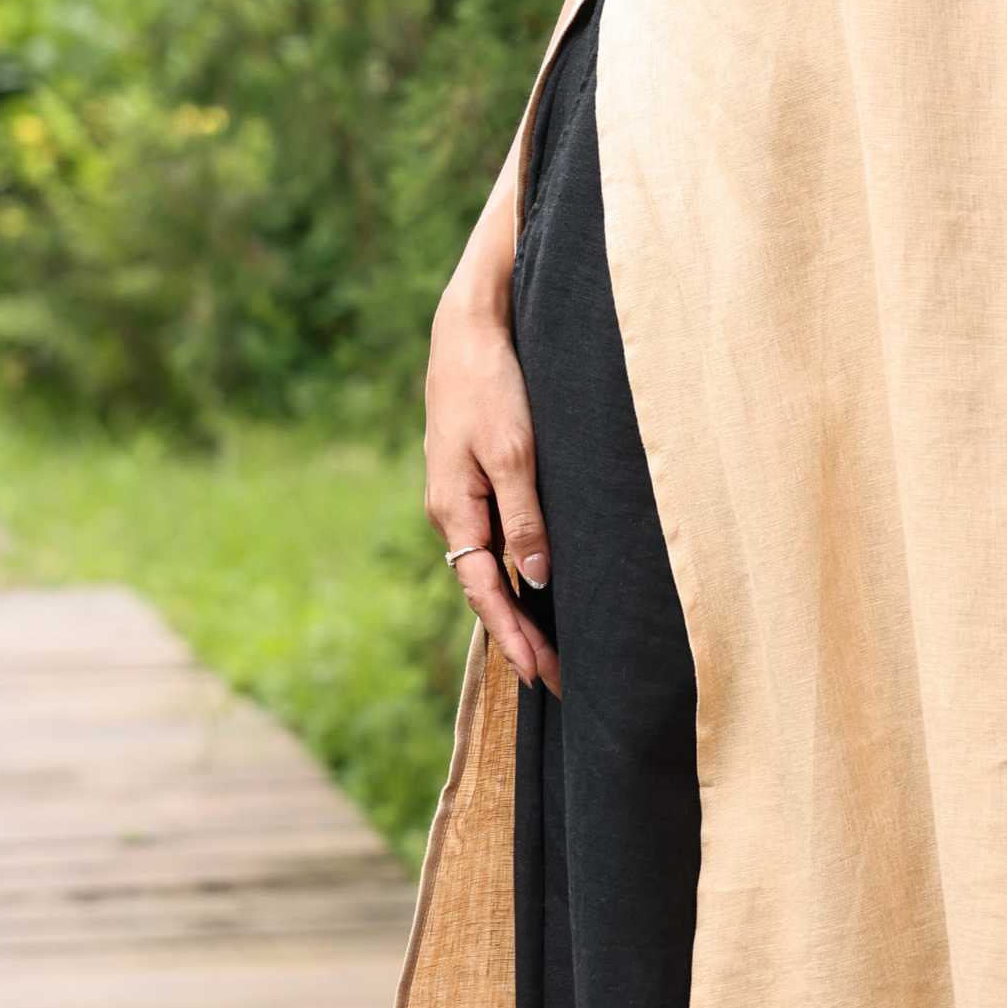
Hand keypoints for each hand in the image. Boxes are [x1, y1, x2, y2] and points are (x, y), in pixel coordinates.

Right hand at [425, 270, 559, 698]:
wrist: (469, 327)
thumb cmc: (492, 384)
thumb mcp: (514, 452)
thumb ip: (524, 517)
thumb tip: (537, 578)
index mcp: (453, 510)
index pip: (486, 592)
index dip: (514, 636)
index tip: (540, 675)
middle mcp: (451, 511)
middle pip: (485, 589)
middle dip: (518, 635)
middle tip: (555, 680)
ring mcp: (460, 495)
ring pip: (489, 567)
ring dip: (518, 608)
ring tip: (548, 649)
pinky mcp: (475, 477)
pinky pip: (493, 540)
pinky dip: (515, 572)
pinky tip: (536, 586)